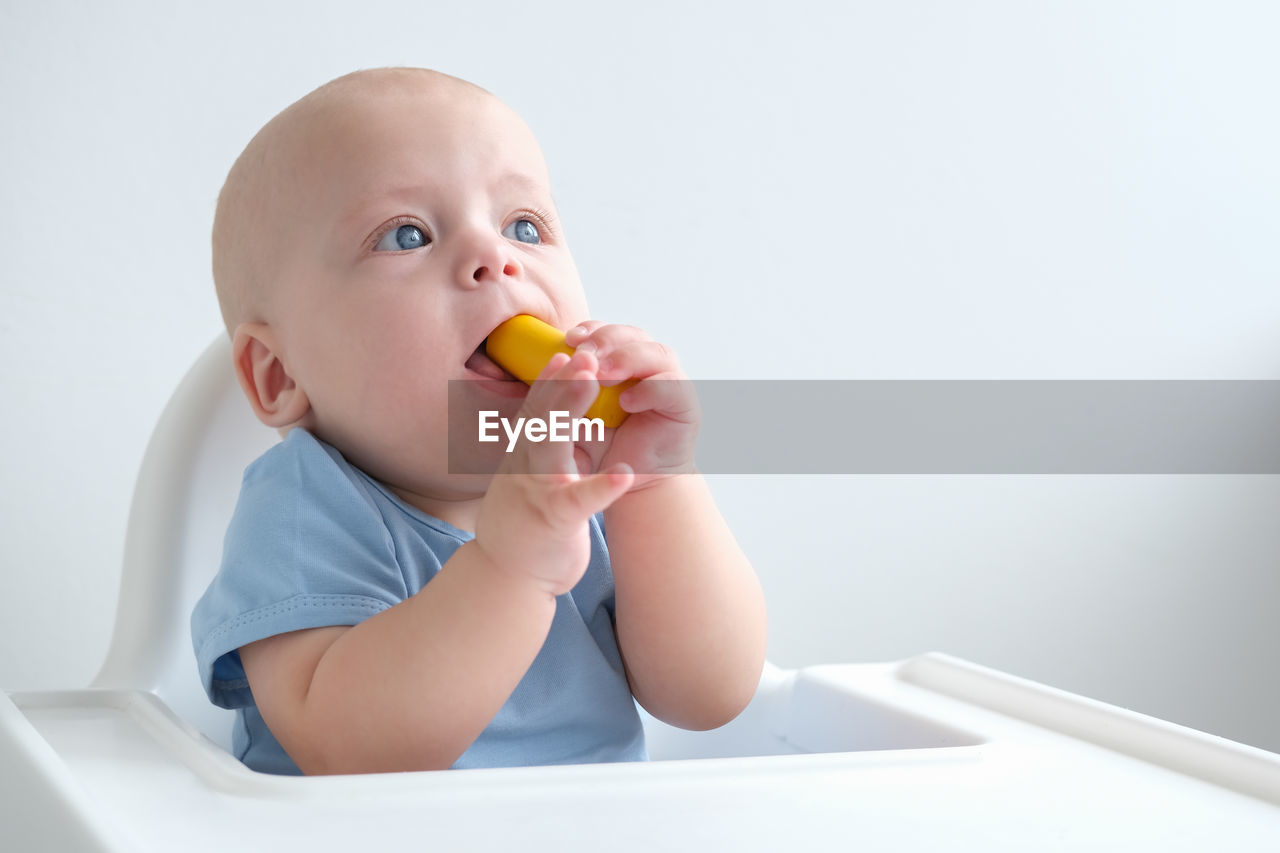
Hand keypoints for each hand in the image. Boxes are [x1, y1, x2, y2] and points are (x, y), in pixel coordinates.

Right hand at [473, 350, 634, 595]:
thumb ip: (536, 448)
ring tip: (594, 386)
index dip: (551, 379)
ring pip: (551, 448)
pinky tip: (623, 474)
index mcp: (523, 457)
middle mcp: (525, 469)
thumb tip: (547, 417)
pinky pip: (578, 501)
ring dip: (571, 414)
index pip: (536, 411)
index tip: (567, 350)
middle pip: (542, 417)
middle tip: (585, 355)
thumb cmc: (526, 525)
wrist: (508, 577)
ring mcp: (536, 493)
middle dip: (564, 383)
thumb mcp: (527, 478)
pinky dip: (601, 487)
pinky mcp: (554, 523)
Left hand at [565, 322, 698, 488]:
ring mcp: (671, 383)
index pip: (608, 334)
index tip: (569, 337)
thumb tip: (538, 364)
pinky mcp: (685, 405)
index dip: (591, 331)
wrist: (637, 486)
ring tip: (602, 373)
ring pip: (657, 352)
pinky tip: (628, 400)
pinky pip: (671, 386)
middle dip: (607, 339)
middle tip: (584, 351)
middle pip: (633, 334)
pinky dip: (650, 389)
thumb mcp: (574, 421)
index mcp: (622, 363)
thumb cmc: (602, 451)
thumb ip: (563, 395)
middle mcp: (650, 366)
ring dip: (626, 359)